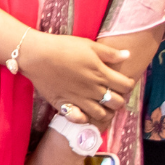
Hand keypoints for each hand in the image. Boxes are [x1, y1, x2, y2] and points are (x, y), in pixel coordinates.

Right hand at [19, 33, 135, 122]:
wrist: (37, 56)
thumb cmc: (63, 47)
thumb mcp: (89, 45)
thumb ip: (109, 53)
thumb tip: (127, 55)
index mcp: (101, 74)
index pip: (126, 86)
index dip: (128, 85)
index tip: (123, 81)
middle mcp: (93, 89)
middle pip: (117, 103)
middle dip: (119, 99)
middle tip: (113, 93)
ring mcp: (80, 99)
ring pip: (102, 114)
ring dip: (105, 111)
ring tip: (101, 104)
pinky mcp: (66, 105)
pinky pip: (81, 119)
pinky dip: (86, 118)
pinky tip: (84, 112)